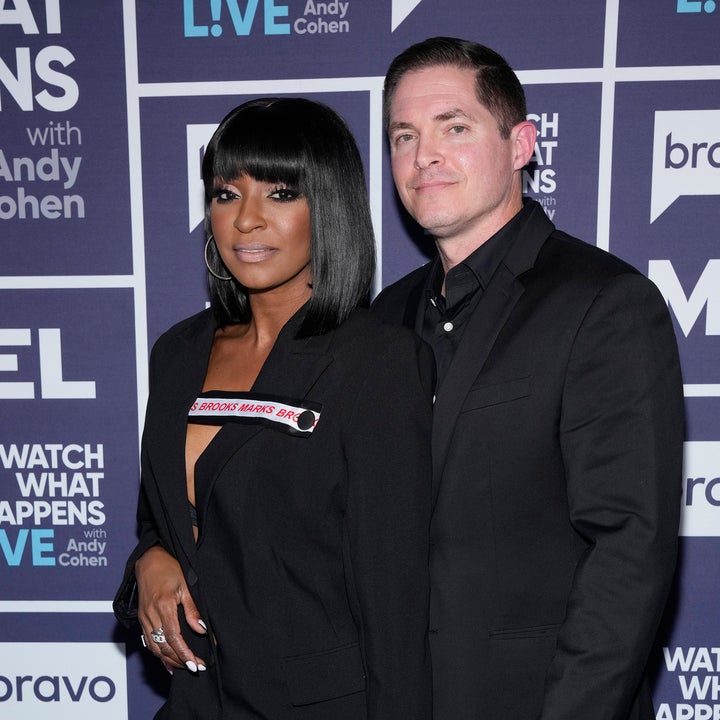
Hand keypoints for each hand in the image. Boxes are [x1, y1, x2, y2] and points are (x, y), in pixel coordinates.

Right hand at [135, 545, 206, 673]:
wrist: (149, 560)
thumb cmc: (170, 569)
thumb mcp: (186, 586)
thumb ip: (192, 609)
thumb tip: (202, 630)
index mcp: (163, 605)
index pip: (173, 637)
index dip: (184, 653)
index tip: (195, 663)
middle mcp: (150, 614)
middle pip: (163, 646)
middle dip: (178, 660)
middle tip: (194, 668)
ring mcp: (143, 617)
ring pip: (154, 647)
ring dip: (168, 660)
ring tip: (184, 667)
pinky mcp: (141, 618)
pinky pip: (148, 642)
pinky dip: (158, 654)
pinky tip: (167, 661)